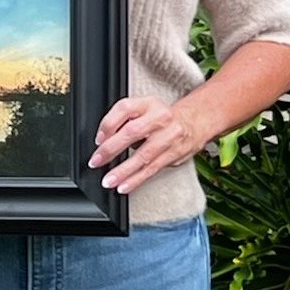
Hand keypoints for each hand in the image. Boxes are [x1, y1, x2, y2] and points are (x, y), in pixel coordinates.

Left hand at [88, 96, 203, 195]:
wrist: (193, 123)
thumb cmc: (160, 117)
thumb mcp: (143, 109)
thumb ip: (124, 120)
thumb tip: (102, 140)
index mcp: (148, 103)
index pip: (124, 109)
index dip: (108, 124)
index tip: (98, 139)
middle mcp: (160, 118)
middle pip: (132, 132)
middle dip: (110, 149)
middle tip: (96, 161)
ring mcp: (169, 136)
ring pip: (143, 156)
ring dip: (123, 171)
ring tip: (109, 180)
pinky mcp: (175, 153)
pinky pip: (152, 169)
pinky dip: (136, 179)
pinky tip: (124, 186)